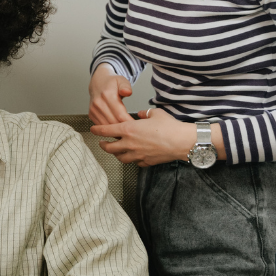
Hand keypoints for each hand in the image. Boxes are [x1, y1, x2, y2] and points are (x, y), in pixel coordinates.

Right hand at [89, 63, 133, 124]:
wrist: (98, 83)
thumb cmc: (111, 83)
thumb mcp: (121, 80)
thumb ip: (126, 86)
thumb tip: (127, 92)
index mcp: (107, 95)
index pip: (120, 115)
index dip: (129, 122)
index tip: (137, 125)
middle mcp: (98, 103)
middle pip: (113, 122)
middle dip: (124, 128)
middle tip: (133, 130)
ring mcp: (93, 110)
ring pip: (107, 126)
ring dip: (116, 130)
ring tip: (125, 131)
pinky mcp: (91, 115)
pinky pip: (101, 126)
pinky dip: (109, 129)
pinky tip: (116, 128)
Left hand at [92, 107, 209, 166]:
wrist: (182, 141)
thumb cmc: (170, 126)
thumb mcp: (155, 113)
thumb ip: (145, 113)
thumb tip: (142, 114)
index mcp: (129, 129)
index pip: (107, 130)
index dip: (97, 130)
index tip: (93, 129)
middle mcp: (130, 143)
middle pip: (109, 147)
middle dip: (103, 145)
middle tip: (101, 143)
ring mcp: (137, 154)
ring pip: (120, 157)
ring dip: (116, 154)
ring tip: (115, 151)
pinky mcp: (146, 162)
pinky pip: (135, 162)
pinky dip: (132, 159)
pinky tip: (133, 156)